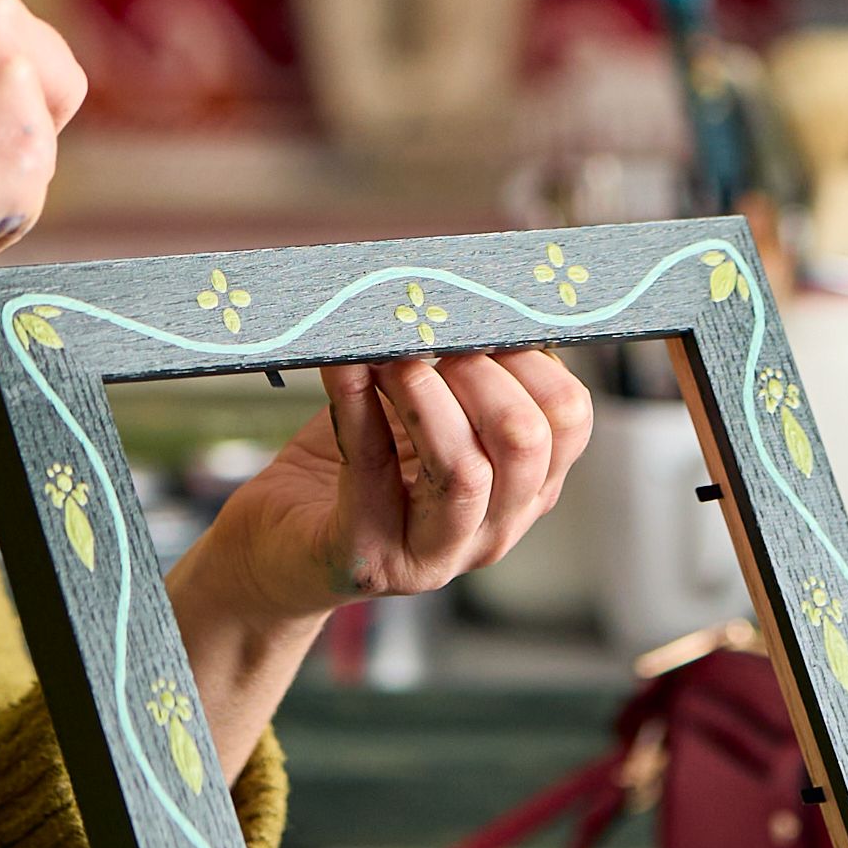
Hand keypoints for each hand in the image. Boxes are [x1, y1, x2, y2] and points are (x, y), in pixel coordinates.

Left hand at [165, 347, 593, 772]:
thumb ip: (458, 372)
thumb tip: (463, 289)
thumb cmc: (360, 470)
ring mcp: (432, 555)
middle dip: (482, 372)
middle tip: (436, 334)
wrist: (279, 548)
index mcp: (522, 493)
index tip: (487, 318)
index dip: (533, 360)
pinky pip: (371, 468)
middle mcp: (492, 532)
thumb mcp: (425, 417)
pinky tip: (343, 365)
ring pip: (463, 469)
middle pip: (526, 444)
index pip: (568, 423)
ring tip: (392, 354)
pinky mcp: (367, 558)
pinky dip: (356, 402)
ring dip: (425, 393)